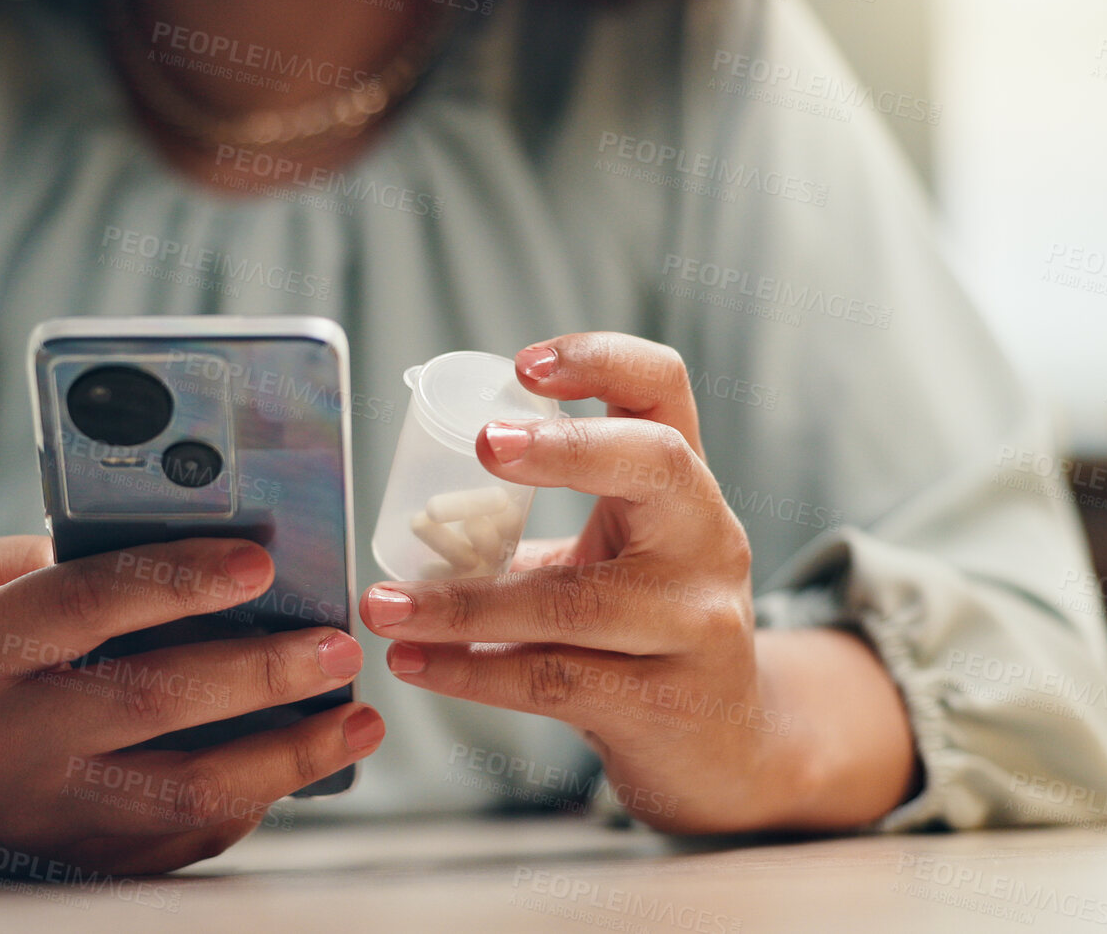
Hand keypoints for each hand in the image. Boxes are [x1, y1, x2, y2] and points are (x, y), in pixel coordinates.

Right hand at [0, 536, 381, 871]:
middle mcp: (4, 739)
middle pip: (151, 702)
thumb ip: (40, 553)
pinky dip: (250, 800)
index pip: (84, 606)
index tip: (260, 559)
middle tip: (338, 640)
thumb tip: (170, 537)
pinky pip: (179, 841)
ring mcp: (42, 815)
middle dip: (261, 670)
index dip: (176, 581)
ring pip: (183, 794)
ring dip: (286, 756)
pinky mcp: (73, 865)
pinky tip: (299, 762)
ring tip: (357, 716)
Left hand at [359, 332, 915, 831]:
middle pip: (655, 462)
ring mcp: (699, 622)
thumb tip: (413, 517)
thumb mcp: (611, 556)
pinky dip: (471, 671)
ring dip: (463, 604)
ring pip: (573, 601)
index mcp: (682, 486)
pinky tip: (414, 663)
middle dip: (565, 448)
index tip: (524, 364)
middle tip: (481, 442)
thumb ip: (532, 525)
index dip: (602, 359)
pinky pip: (554, 681)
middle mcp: (707, 540)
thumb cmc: (642, 630)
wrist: (722, 745)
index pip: (664, 390)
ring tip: (384, 605)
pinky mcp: (670, 701)